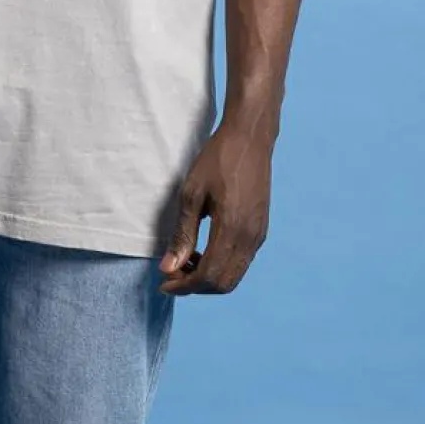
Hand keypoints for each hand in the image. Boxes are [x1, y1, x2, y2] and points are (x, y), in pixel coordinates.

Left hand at [157, 119, 273, 294]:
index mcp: (232, 229)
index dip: (184, 286)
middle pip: (223, 284)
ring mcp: (258, 234)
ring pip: (234, 275)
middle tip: (172, 272)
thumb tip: (168, 267)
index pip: (208, 276)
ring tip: (185, 260)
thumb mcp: (191, 194)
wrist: (250, 138)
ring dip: (208, 277)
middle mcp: (250, 238)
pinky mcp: (261, 229)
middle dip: (195, 286)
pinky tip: (203, 250)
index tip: (164, 282)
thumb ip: (182, 235)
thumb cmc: (217, 160)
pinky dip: (221, 266)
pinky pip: (241, 261)